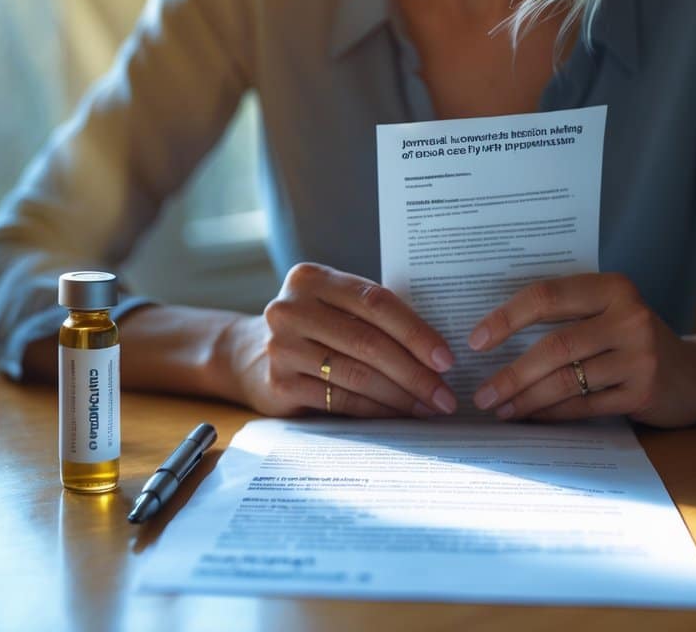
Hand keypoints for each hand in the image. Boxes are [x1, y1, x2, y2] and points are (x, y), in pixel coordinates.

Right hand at [229, 263, 458, 417]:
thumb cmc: (315, 327)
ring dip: (401, 396)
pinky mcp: (280, 384)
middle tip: (445, 393)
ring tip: (430, 407)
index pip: (376, 302)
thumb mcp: (335, 305)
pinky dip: (377, 410)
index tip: (447, 358)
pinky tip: (400, 415)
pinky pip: (341, 400)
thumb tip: (439, 350)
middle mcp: (291, 309)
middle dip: (415, 372)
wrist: (248, 354)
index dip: (416, 331)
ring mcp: (281, 348)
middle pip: (369, 342)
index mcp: (311, 278)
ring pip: (357, 375)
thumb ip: (375, 314)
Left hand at [468, 274, 695, 426]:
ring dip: (526, 398)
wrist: (695, 376)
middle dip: (512, 373)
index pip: (548, 296)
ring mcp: (639, 357)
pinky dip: (552, 413)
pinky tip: (530, 417)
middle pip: (555, 345)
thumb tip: (495, 334)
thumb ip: (567, 314)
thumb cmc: (635, 341)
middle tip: (482, 393)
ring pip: (567, 380)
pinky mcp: (642, 392)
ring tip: (499, 409)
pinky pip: (584, 405)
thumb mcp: (609, 313)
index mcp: (613, 289)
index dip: (507, 318)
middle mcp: (629, 318)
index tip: (476, 341)